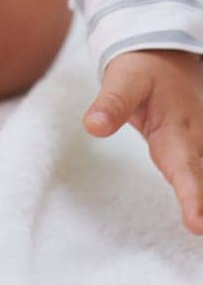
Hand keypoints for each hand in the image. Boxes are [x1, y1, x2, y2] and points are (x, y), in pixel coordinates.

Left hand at [82, 48, 202, 233]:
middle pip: (202, 178)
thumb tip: (93, 127)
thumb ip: (111, 104)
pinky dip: (200, 189)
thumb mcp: (123, 79)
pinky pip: (200, 171)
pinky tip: (201, 213)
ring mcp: (200, 146)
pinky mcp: (197, 150)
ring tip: (201, 225)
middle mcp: (197, 142)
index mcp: (179, 129)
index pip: (186, 168)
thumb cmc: (144, 69)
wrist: (166, 55)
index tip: (197, 225)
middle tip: (201, 229)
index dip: (193, 197)